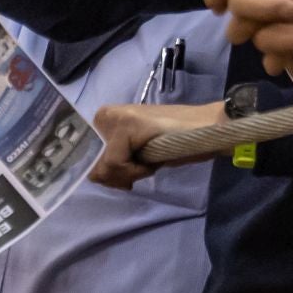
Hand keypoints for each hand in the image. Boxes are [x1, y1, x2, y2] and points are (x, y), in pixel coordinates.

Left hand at [88, 102, 223, 189]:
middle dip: (117, 177)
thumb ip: (115, 161)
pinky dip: (137, 171)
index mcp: (105, 119)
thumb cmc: (174, 140)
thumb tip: (95, 177)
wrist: (205, 127)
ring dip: (129, 174)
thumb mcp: (138, 153)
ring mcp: (114, 118)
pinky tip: (152, 160)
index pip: (87, 159)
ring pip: (104, 166)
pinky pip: (117, 163)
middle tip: (142, 168)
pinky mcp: (126, 126)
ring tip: (149, 161)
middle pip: (93, 166)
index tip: (129, 174)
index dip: (108, 174)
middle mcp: (105, 115)